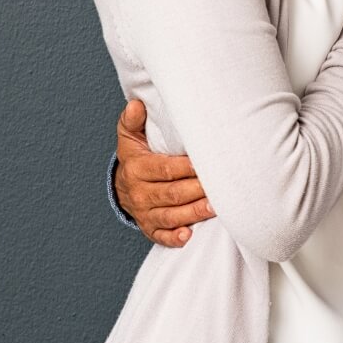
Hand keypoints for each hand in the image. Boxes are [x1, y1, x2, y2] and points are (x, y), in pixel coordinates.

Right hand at [114, 98, 211, 246]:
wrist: (122, 186)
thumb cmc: (134, 157)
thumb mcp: (129, 137)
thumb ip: (132, 121)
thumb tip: (136, 105)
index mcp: (136, 168)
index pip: (163, 169)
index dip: (184, 167)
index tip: (203, 164)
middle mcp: (139, 193)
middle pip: (171, 193)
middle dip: (196, 191)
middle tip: (219, 187)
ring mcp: (144, 213)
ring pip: (170, 215)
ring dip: (193, 213)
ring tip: (214, 208)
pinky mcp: (149, 228)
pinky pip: (161, 236)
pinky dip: (174, 238)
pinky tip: (188, 236)